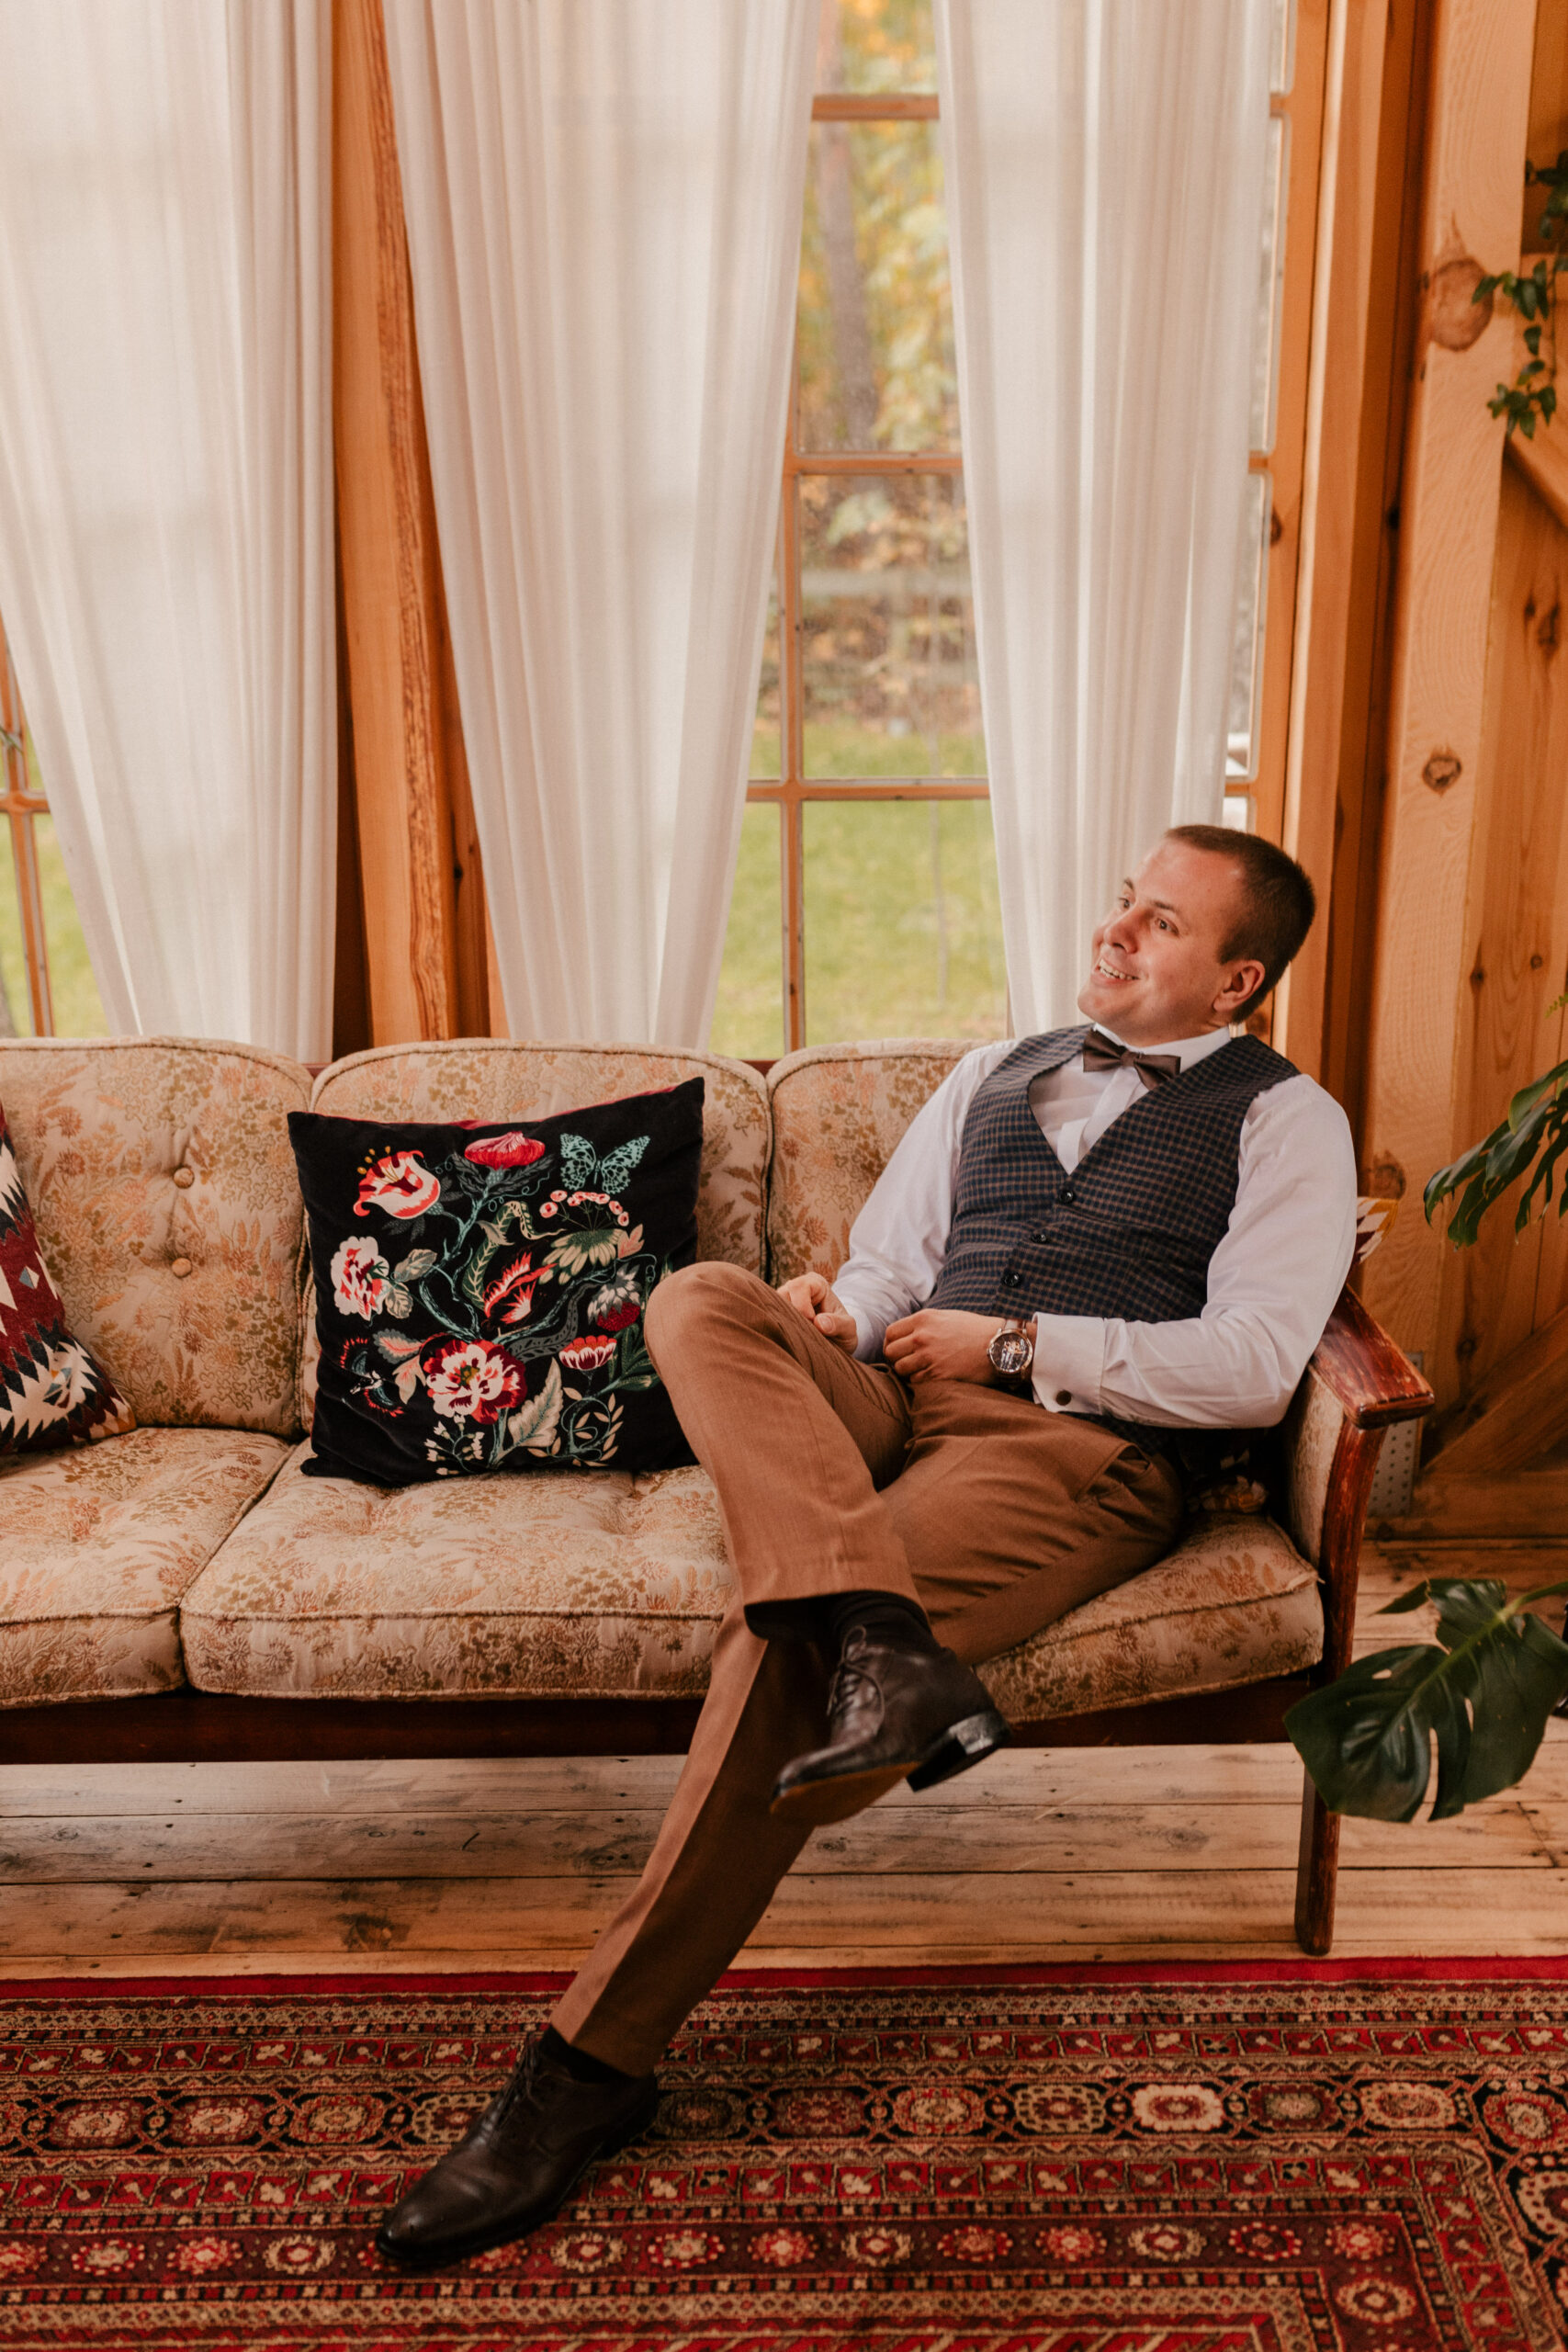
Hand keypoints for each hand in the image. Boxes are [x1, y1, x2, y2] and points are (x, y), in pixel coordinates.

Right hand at [777, 1269, 858, 1354]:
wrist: (836, 1342)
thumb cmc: (842, 1331)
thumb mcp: (848, 1329)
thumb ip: (838, 1324)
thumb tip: (819, 1322)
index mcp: (815, 1283)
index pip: (799, 1286)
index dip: (802, 1307)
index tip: (812, 1323)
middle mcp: (796, 1288)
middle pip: (781, 1295)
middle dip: (791, 1316)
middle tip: (803, 1332)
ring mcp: (783, 1300)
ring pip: (771, 1307)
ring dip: (783, 1323)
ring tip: (797, 1336)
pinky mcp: (776, 1313)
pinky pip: (768, 1318)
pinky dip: (777, 1329)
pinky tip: (789, 1338)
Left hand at [884, 1308, 1012, 1385]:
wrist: (1000, 1345)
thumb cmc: (976, 1330)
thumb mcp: (947, 1316)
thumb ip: (924, 1324)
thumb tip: (906, 1336)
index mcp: (923, 1319)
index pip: (890, 1333)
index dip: (891, 1343)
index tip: (898, 1350)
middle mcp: (922, 1337)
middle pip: (891, 1352)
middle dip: (896, 1359)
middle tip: (908, 1362)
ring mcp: (928, 1357)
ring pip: (900, 1369)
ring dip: (907, 1372)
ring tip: (921, 1370)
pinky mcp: (937, 1375)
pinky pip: (915, 1382)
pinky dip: (920, 1382)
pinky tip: (931, 1377)